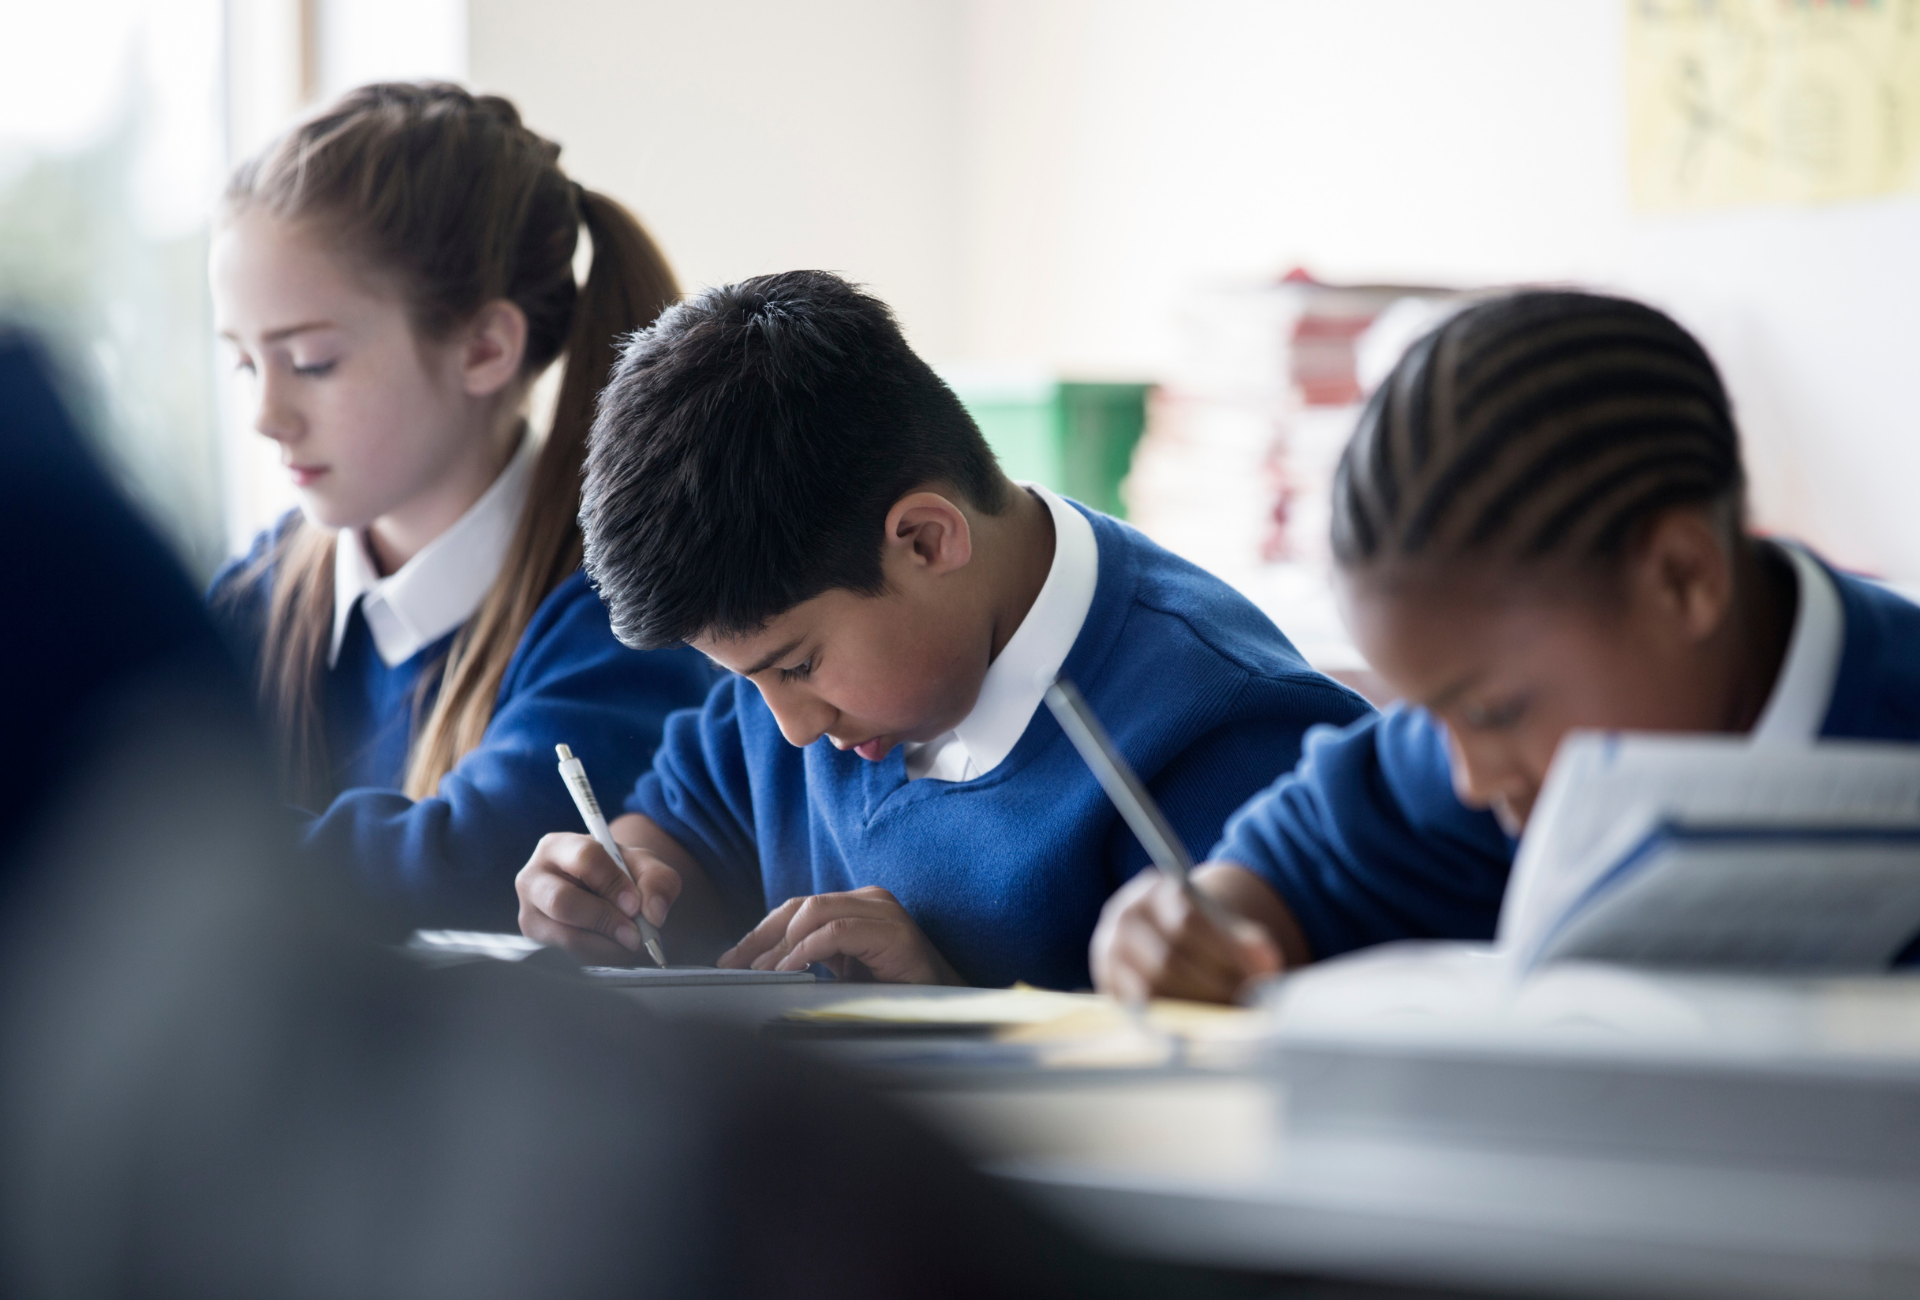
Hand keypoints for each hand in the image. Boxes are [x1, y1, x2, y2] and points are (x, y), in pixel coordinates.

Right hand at [516, 832, 680, 965]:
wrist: (601, 895)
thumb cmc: (617, 875)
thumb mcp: (642, 866)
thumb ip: (658, 880)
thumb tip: (654, 913)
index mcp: (558, 847)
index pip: (585, 858)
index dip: (613, 883)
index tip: (635, 905)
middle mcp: (533, 879)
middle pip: (563, 902)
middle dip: (605, 920)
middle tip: (635, 934)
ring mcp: (529, 914)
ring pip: (564, 936)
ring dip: (605, 946)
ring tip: (629, 943)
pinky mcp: (535, 943)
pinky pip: (565, 958)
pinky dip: (596, 958)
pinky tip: (611, 949)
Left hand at [718, 886, 961, 984]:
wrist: (948, 1006)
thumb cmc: (898, 992)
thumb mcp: (847, 970)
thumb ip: (817, 956)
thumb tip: (766, 965)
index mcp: (857, 905)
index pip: (797, 908)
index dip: (761, 931)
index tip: (732, 958)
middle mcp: (870, 899)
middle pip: (798, 906)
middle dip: (761, 937)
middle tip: (734, 965)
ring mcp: (883, 911)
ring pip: (813, 912)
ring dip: (780, 946)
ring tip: (762, 973)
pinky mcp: (892, 932)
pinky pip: (836, 931)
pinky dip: (806, 951)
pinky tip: (791, 970)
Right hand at [1089, 868, 1281, 1003]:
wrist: (1163, 936)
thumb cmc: (1201, 933)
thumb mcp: (1225, 925)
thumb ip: (1248, 941)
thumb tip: (1264, 964)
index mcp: (1155, 889)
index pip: (1187, 921)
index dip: (1225, 952)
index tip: (1256, 976)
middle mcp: (1124, 915)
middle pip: (1168, 958)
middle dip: (1214, 986)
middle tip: (1247, 1005)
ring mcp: (1109, 950)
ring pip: (1152, 986)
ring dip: (1196, 1006)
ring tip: (1229, 1016)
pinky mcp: (1107, 984)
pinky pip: (1138, 1008)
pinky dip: (1172, 1019)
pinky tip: (1201, 1024)